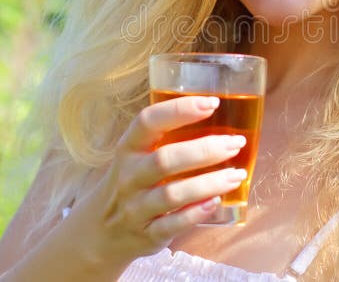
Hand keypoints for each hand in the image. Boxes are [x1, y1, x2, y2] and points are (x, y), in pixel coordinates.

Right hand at [64, 95, 247, 265]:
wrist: (101, 231)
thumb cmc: (133, 181)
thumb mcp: (138, 155)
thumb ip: (167, 137)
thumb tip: (221, 114)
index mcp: (128, 149)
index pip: (148, 122)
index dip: (179, 110)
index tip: (211, 103)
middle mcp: (129, 177)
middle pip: (165, 160)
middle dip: (204, 150)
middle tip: (235, 142)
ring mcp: (136, 208)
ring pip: (172, 194)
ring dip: (208, 183)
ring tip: (236, 174)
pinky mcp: (147, 235)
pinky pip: (174, 224)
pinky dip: (197, 213)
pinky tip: (217, 202)